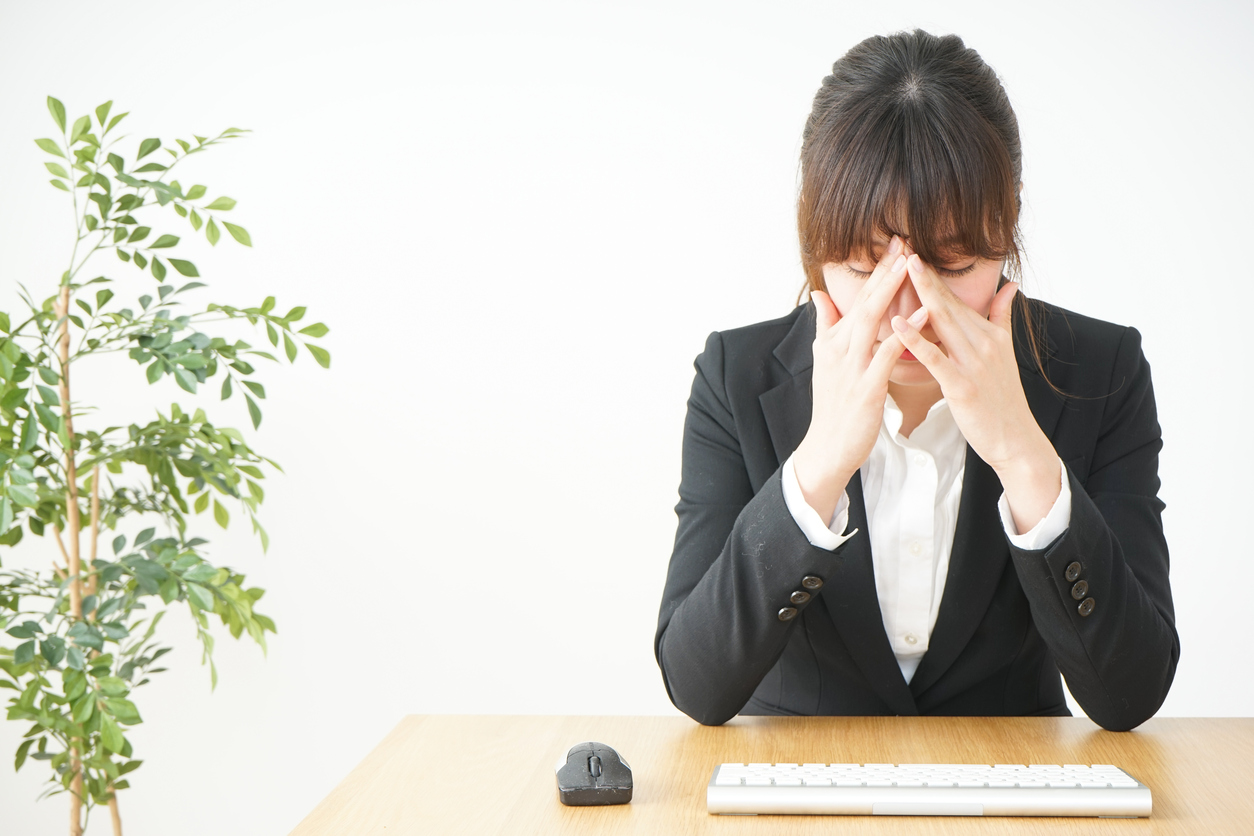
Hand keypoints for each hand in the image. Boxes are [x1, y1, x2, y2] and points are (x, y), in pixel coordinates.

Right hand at [793, 236, 915, 520]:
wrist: (828, 446)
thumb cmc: (835, 405)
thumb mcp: (827, 361)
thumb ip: (826, 326)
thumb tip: (820, 295)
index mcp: (834, 340)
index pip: (857, 298)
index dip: (876, 271)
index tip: (894, 244)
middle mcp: (840, 348)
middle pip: (864, 301)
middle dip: (884, 270)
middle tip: (903, 241)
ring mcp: (852, 366)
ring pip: (872, 320)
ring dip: (891, 291)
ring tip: (912, 265)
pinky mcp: (866, 387)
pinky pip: (887, 353)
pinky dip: (905, 331)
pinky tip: (924, 313)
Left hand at [890, 253, 1042, 472]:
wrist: (1015, 439)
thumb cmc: (1002, 398)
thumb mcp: (1005, 352)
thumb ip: (1002, 317)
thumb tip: (1010, 285)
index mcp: (988, 334)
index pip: (955, 299)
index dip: (932, 276)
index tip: (912, 252)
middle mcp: (983, 343)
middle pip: (948, 303)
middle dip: (924, 275)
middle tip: (902, 247)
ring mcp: (973, 364)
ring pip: (943, 322)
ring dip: (921, 294)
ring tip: (900, 269)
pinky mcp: (962, 386)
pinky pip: (935, 358)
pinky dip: (916, 339)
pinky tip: (896, 323)